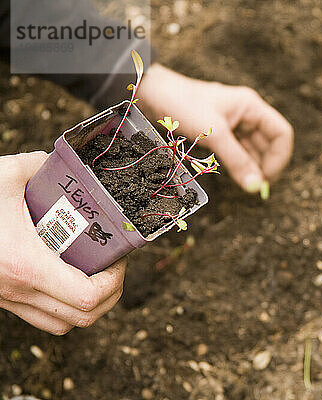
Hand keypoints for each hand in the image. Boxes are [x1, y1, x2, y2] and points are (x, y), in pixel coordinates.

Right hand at [0, 152, 125, 334]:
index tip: (119, 258)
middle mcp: (18, 290)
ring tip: (96, 273)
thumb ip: (38, 164)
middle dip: (110, 295)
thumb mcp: (4, 175)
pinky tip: (68, 274)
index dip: (115, 282)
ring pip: (62, 324)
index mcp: (26, 265)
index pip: (88, 297)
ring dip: (89, 305)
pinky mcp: (3, 298)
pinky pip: (43, 316)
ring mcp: (9, 299)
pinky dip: (64, 304)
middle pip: (83, 318)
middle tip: (114, 266)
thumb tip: (62, 162)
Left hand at [138, 64, 293, 195]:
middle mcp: (247, 114)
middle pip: (269, 144)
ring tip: (243, 184)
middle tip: (254, 187)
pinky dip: (238, 164)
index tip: (266, 178)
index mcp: (252, 107)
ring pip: (253, 150)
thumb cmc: (183, 104)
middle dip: (265, 165)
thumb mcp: (214, 134)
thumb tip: (256, 187)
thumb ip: (237, 161)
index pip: (282, 133)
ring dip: (251, 167)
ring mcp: (234, 124)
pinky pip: (237, 151)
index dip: (279, 158)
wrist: (152, 94)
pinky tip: (233, 175)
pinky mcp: (220, 132)